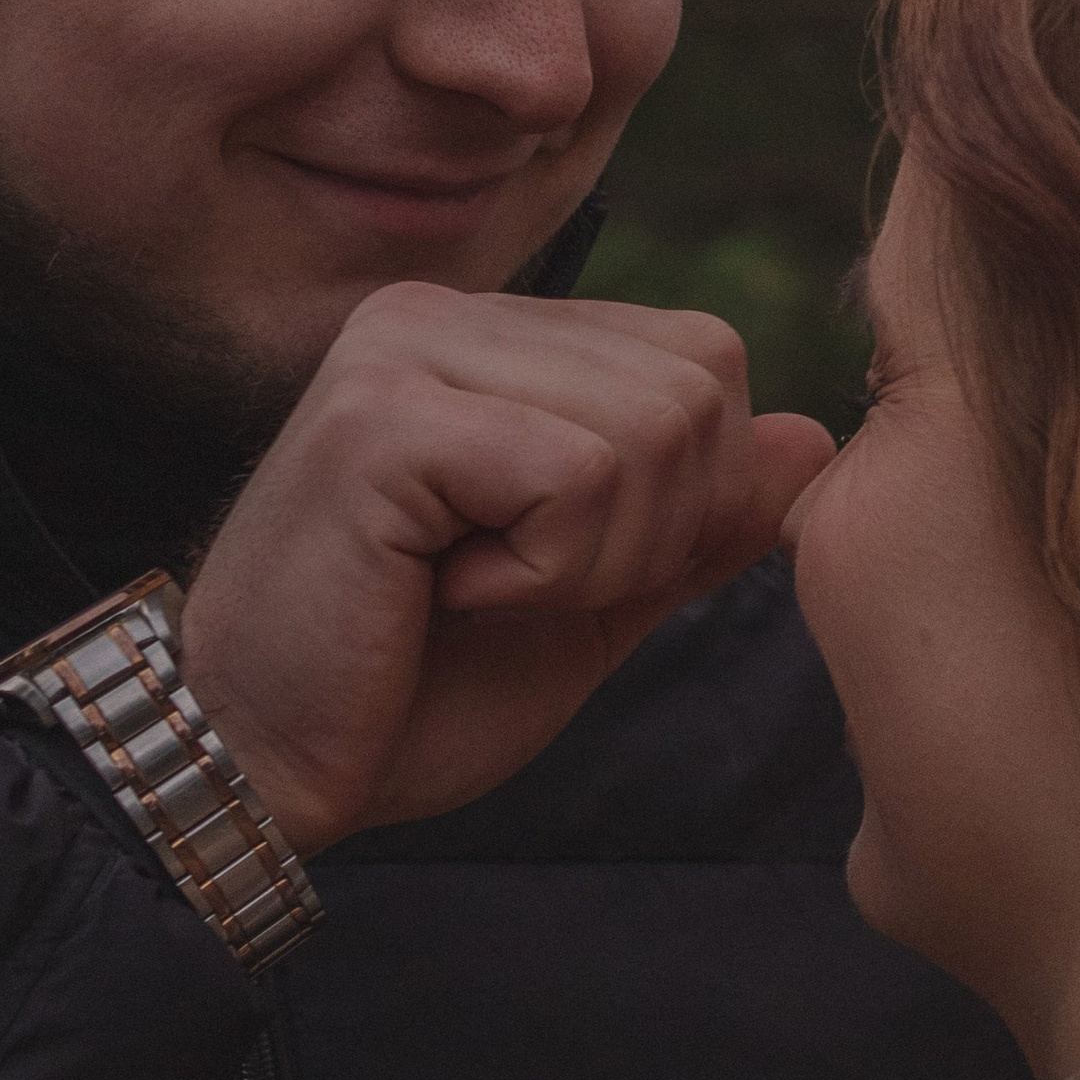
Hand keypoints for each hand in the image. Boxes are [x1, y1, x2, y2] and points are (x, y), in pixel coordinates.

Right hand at [179, 284, 834, 850]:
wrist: (263, 766)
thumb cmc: (409, 689)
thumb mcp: (590, 601)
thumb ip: (695, 521)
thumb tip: (816, 438)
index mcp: (495, 335)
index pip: (703, 357)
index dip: (689, 495)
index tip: (566, 571)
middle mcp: (446, 312)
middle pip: (697, 386)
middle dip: (653, 533)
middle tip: (521, 589)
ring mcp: (406, 350)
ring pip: (650, 431)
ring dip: (594, 560)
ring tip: (477, 588)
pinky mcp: (382, 418)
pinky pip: (576, 477)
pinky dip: (544, 571)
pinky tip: (445, 592)